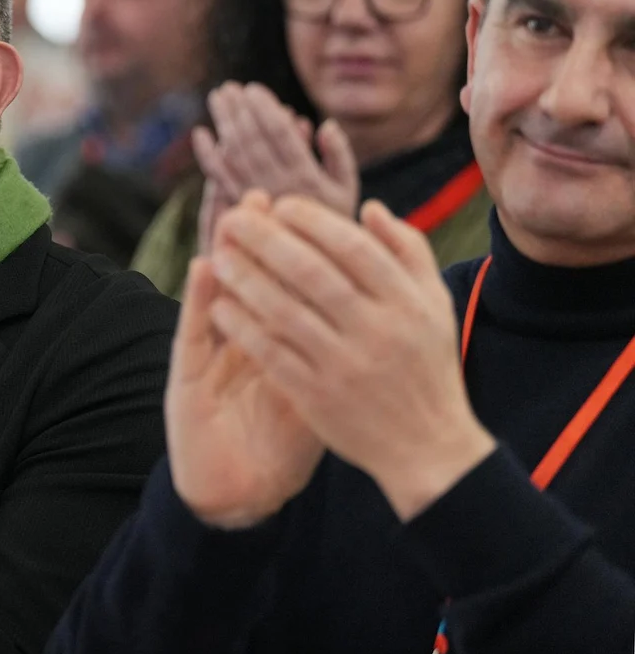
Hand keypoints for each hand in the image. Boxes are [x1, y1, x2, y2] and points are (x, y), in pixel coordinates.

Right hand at [167, 191, 323, 527]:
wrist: (239, 490)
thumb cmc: (279, 439)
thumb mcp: (313, 386)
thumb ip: (330, 342)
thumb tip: (365, 298)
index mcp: (270, 339)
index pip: (278, 285)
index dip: (289, 248)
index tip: (301, 206)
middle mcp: (234, 342)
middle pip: (243, 280)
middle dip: (256, 239)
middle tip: (262, 196)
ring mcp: (207, 358)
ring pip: (214, 297)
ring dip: (224, 254)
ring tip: (231, 214)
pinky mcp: (186, 381)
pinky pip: (194, 336)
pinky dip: (198, 301)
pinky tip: (203, 270)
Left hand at [194, 82, 358, 251]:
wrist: (314, 266)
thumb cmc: (334, 221)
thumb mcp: (348, 189)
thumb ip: (339, 155)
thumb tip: (325, 123)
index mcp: (306, 178)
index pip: (280, 135)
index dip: (265, 109)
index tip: (253, 88)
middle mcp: (277, 187)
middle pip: (251, 140)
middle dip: (238, 110)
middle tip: (228, 87)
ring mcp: (255, 198)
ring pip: (233, 155)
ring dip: (223, 124)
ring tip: (217, 97)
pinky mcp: (239, 208)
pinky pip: (219, 179)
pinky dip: (207, 155)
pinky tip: (199, 134)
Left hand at [209, 195, 495, 520]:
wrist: (429, 449)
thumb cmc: (427, 366)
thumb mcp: (435, 305)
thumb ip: (408, 251)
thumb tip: (370, 207)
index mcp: (407, 302)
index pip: (352, 246)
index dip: (311, 220)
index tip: (278, 205)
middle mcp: (377, 330)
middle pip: (311, 272)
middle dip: (265, 240)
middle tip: (231, 219)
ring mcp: (345, 365)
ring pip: (284, 311)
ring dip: (245, 280)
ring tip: (218, 257)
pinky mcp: (318, 398)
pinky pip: (271, 354)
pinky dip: (243, 328)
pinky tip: (220, 307)